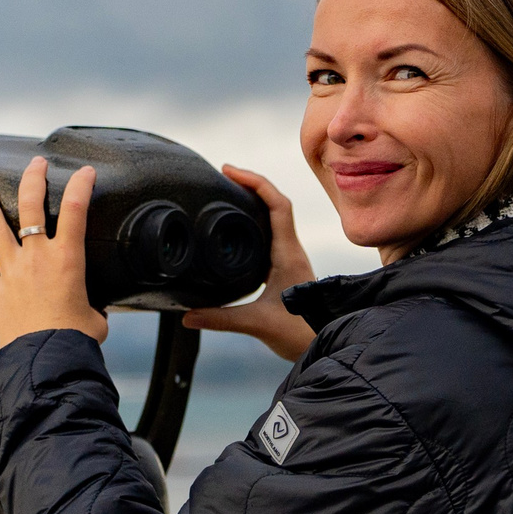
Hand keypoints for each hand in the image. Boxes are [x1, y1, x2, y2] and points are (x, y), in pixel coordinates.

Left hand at [0, 157, 109, 348]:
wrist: (45, 361)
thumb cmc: (74, 341)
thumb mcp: (96, 318)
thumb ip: (92, 307)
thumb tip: (93, 313)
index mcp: (68, 259)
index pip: (77, 210)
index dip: (82, 185)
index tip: (85, 172)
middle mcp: (37, 258)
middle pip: (31, 206)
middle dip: (33, 179)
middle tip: (35, 164)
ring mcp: (12, 273)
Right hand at [184, 165, 319, 362]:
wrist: (325, 341)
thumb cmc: (301, 332)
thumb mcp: (257, 324)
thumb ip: (221, 319)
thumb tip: (186, 316)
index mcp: (288, 254)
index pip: (278, 205)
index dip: (256, 182)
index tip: (230, 172)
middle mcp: (291, 250)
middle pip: (276, 204)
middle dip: (251, 184)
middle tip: (224, 176)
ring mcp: (289, 258)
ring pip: (274, 219)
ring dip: (254, 202)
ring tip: (228, 193)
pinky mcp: (285, 269)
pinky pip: (270, 236)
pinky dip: (254, 225)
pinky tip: (237, 230)